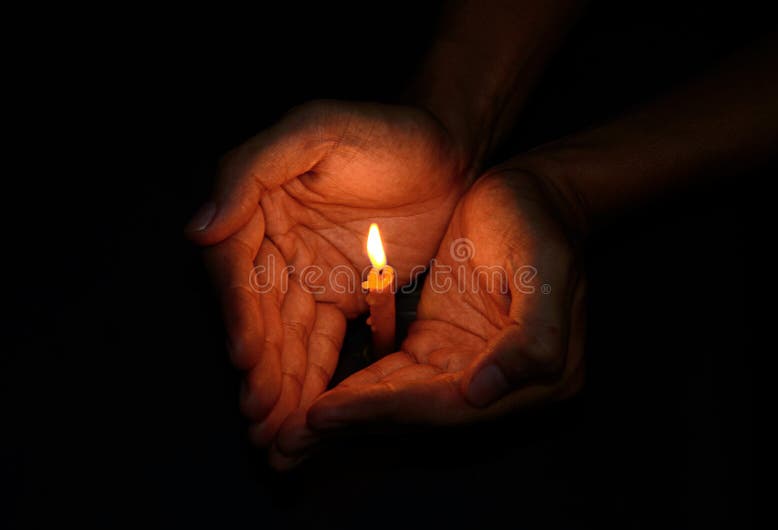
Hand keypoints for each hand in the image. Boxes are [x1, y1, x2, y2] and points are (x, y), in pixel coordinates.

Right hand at [186, 100, 468, 452]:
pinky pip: (323, 343)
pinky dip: (313, 379)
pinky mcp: (343, 297)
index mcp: (257, 208)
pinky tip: (304, 416)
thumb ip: (252, 168)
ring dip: (279, 388)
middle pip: (259, 316)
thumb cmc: (383, 130)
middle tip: (259, 421)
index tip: (247, 357)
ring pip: (287, 340)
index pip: (238, 270)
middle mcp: (275, 247)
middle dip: (258, 371)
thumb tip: (199, 228)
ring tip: (274, 437)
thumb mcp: (315, 129)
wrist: (447, 150)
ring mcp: (308, 276)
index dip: (240, 315)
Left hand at [274, 169, 585, 466]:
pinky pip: (392, 376)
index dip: (384, 412)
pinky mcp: (439, 348)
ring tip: (288, 432)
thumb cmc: (539, 223)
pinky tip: (315, 398)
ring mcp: (464, 369)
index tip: (323, 414)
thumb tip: (482, 393)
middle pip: (417, 417)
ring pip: (398, 402)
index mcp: (538, 380)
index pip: (448, 407)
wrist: (531, 196)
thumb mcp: (545, 269)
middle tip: (287, 442)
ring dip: (346, 417)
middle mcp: (498, 387)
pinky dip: (356, 390)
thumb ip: (532, 338)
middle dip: (352, 429)